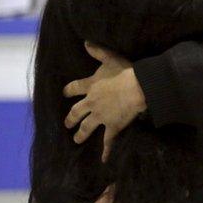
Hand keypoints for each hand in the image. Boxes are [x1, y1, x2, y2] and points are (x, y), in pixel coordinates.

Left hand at [64, 42, 146, 161]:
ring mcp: (101, 116)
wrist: (138, 88)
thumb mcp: (110, 58)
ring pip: (87, 128)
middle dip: (70, 118)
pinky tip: (103, 160)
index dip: (69, 91)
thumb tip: (86, 42)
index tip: (64, 93)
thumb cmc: (126, 72)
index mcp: (90, 86)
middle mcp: (92, 103)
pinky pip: (108, 141)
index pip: (74, 88)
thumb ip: (98, 51)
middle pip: (76, 112)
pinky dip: (106, 151)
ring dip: (81, 134)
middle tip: (66, 123)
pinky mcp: (113, 126)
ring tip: (76, 139)